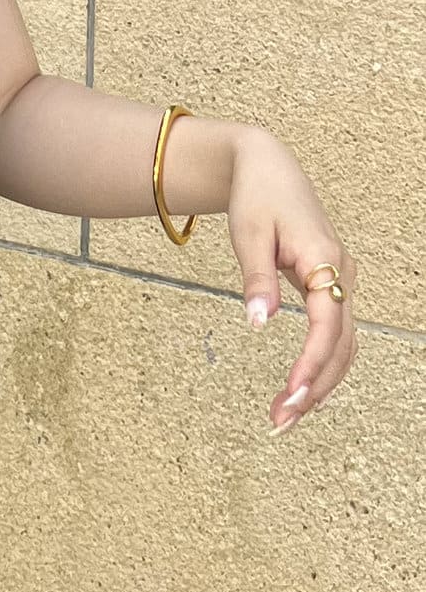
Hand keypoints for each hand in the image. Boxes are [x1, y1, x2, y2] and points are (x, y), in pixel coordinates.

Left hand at [224, 125, 357, 432]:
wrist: (268, 168)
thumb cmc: (257, 197)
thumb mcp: (249, 235)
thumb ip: (256, 280)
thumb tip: (260, 323)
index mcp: (323, 259)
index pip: (327, 324)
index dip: (312, 363)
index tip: (292, 395)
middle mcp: (341, 273)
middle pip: (340, 343)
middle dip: (314, 387)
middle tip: (280, 422)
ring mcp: (340, 281)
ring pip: (343, 343)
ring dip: (320, 383)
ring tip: (285, 417)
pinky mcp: (331, 286)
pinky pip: (336, 334)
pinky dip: (323, 365)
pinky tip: (302, 391)